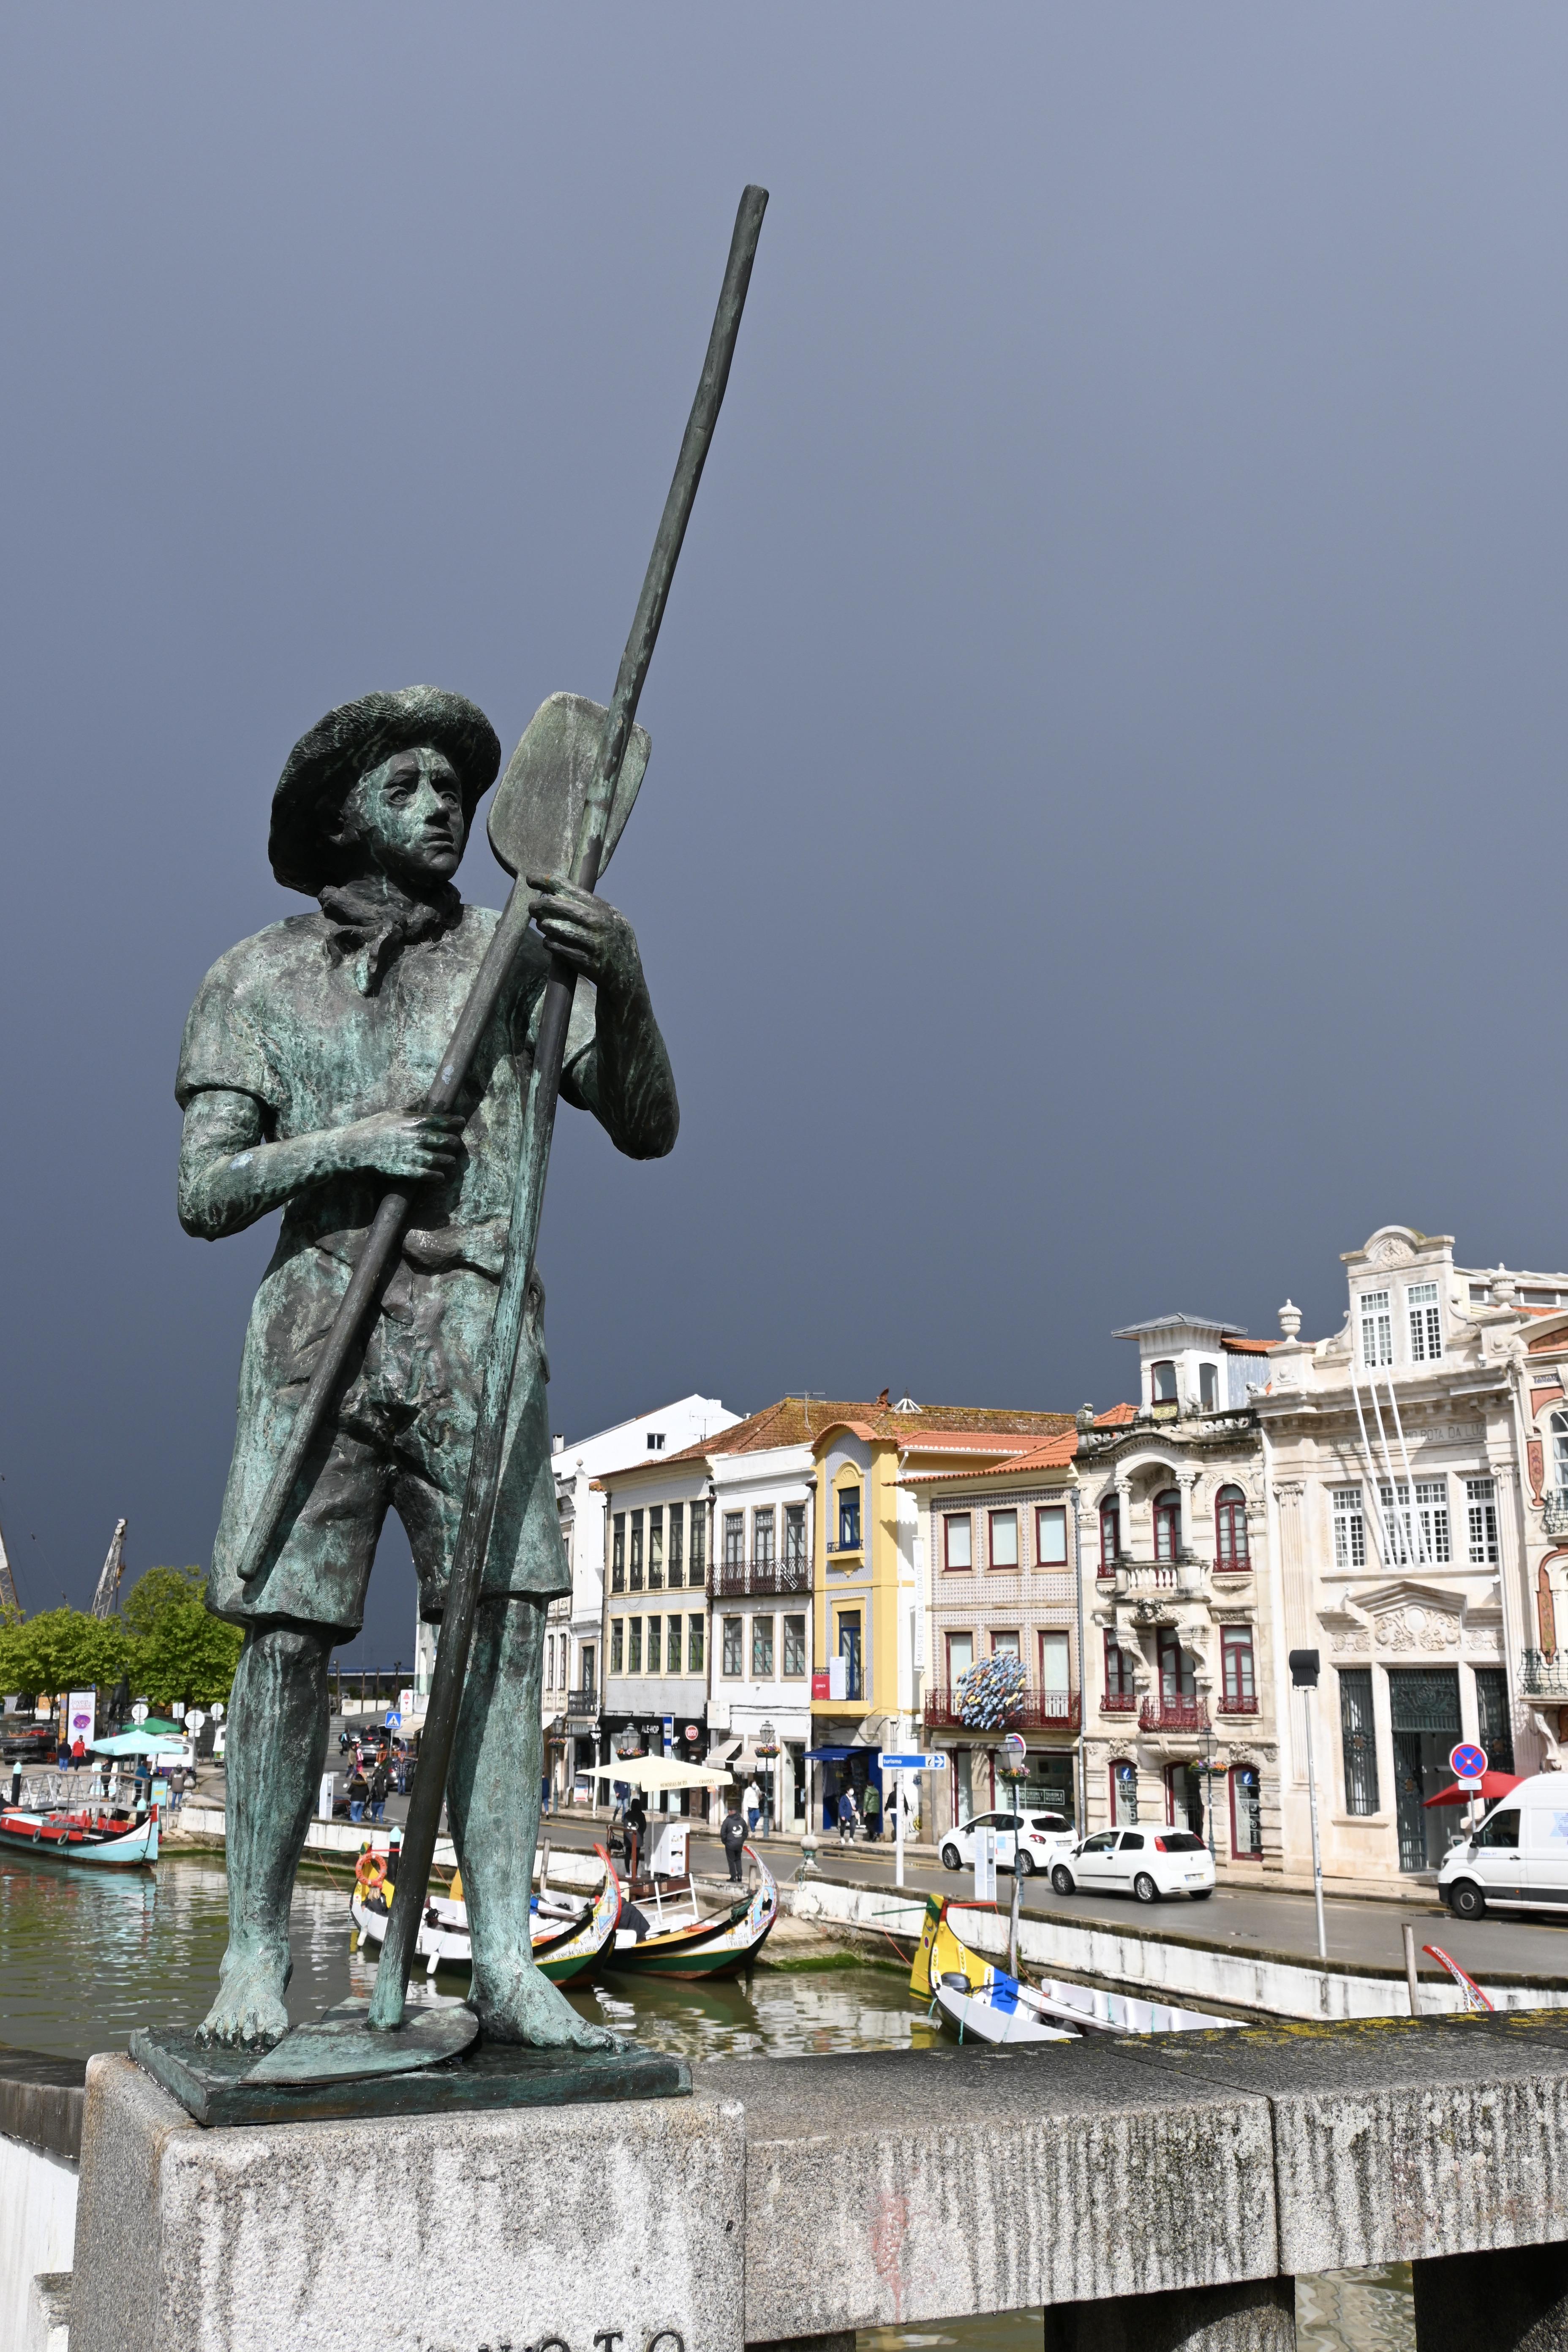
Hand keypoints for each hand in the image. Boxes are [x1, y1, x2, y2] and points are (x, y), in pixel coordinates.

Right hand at [333, 1108, 465, 1182]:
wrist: (354, 1147)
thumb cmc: (373, 1127)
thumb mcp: (394, 1112)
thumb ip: (413, 1104)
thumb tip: (426, 1094)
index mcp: (415, 1121)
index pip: (443, 1120)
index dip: (455, 1122)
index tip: (461, 1123)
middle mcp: (417, 1138)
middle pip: (447, 1140)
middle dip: (454, 1143)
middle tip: (456, 1144)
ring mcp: (413, 1155)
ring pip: (442, 1159)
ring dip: (449, 1160)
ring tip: (450, 1161)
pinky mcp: (407, 1171)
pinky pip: (430, 1175)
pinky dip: (438, 1176)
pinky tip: (440, 1176)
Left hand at [526, 874, 642, 998]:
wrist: (626, 974)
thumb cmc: (614, 941)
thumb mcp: (609, 916)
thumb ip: (588, 905)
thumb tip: (556, 891)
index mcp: (601, 907)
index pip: (567, 887)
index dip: (545, 881)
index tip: (531, 879)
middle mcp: (596, 922)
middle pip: (556, 905)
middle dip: (539, 905)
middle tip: (533, 908)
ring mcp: (590, 942)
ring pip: (553, 927)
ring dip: (543, 925)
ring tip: (542, 925)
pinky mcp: (584, 960)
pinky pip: (556, 947)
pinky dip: (549, 943)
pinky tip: (549, 941)